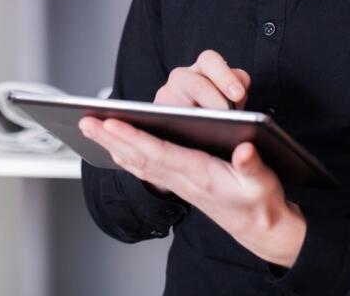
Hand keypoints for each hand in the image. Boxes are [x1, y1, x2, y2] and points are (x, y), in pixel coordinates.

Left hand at [78, 50, 305, 267]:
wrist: (260, 227)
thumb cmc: (260, 200)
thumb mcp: (263, 182)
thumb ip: (253, 166)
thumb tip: (244, 150)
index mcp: (200, 175)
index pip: (159, 153)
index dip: (134, 138)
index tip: (112, 123)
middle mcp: (182, 179)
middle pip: (139, 156)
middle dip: (111, 138)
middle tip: (86, 122)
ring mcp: (177, 182)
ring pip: (137, 162)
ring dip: (112, 144)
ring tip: (91, 128)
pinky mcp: (178, 182)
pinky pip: (144, 167)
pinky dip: (125, 154)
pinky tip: (113, 145)